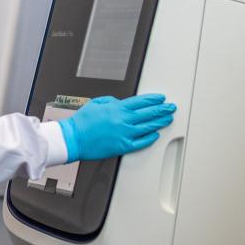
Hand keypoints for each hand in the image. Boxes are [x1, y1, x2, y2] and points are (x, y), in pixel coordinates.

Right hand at [59, 94, 176, 161]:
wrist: (74, 138)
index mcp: (117, 108)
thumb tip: (121, 103)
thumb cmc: (82, 122)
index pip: (141, 101)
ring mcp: (124, 134)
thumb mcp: (97, 103)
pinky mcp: (122, 146)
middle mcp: (123, 120)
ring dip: (160, 122)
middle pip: (148, 113)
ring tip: (168, 119)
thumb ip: (111, 102)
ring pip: (148, 127)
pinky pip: (140, 143)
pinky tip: (155, 135)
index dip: (153, 99)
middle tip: (170, 108)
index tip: (161, 98)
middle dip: (162, 109)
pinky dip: (149, 138)